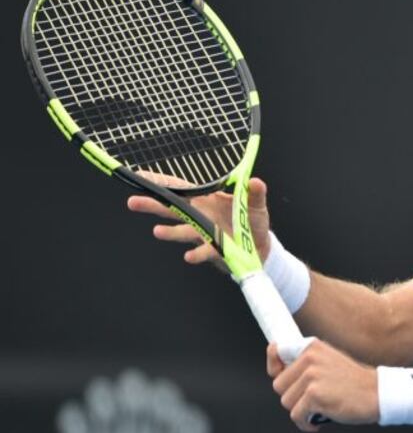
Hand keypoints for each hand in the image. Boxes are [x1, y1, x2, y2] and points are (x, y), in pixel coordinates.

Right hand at [126, 175, 272, 268]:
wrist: (261, 247)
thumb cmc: (254, 221)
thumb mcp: (256, 204)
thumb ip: (255, 193)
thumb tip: (255, 181)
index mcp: (207, 199)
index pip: (181, 188)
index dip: (162, 182)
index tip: (140, 176)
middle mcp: (201, 215)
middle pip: (173, 208)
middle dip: (153, 205)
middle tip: (133, 202)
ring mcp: (204, 233)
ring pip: (183, 231)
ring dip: (170, 232)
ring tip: (157, 231)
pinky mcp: (213, 250)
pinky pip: (203, 251)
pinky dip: (197, 254)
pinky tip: (189, 256)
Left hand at [268, 340, 378, 430]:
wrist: (377, 393)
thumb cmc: (354, 383)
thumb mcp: (329, 362)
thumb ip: (306, 364)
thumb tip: (278, 368)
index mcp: (312, 346)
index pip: (277, 350)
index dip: (275, 366)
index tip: (278, 372)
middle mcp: (310, 357)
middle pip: (279, 385)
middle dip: (294, 396)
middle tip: (313, 398)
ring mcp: (312, 376)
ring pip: (286, 402)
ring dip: (302, 410)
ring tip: (321, 407)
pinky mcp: (314, 395)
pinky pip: (296, 416)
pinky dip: (307, 423)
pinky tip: (321, 419)